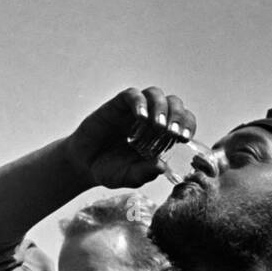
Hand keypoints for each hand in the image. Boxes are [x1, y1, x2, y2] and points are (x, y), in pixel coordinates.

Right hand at [64, 86, 196, 189]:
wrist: (83, 165)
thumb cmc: (110, 170)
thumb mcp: (129, 177)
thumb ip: (144, 173)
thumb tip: (162, 167)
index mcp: (161, 134)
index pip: (183, 121)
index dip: (188, 125)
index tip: (185, 138)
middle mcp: (150, 118)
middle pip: (173, 103)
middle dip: (178, 116)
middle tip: (173, 133)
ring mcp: (134, 111)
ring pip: (155, 94)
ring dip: (161, 108)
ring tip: (158, 126)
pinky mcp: (117, 105)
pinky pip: (132, 95)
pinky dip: (139, 103)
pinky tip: (140, 117)